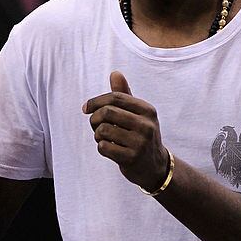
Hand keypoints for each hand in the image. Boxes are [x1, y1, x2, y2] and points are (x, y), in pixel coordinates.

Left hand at [83, 71, 169, 190]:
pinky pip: (104, 147)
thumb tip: (115, 73)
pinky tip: (109, 148)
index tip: (86, 108)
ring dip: (97, 134)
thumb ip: (124, 95)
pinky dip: (101, 147)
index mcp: (147, 110)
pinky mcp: (132, 158)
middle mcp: (146, 125)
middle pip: (107, 112)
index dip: (96, 101)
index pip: (115, 97)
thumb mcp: (137, 114)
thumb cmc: (140, 135)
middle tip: (95, 125)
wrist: (155, 167)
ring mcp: (140, 143)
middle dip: (94, 118)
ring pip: (103, 130)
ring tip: (104, 138)